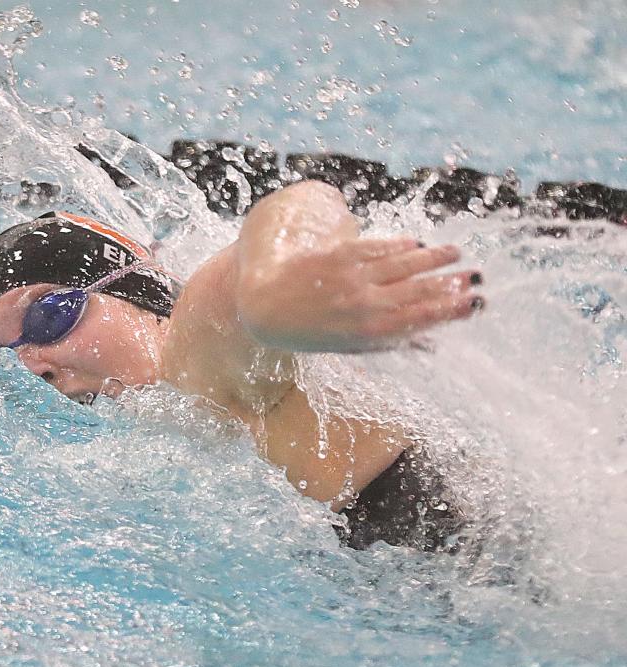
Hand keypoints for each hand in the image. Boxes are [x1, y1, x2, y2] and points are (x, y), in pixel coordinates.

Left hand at [237, 236, 482, 352]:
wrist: (268, 308)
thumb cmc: (314, 332)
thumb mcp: (353, 346)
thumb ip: (392, 342)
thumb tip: (432, 346)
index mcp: (371, 331)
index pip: (423, 316)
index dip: (452, 308)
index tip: (476, 301)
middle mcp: (366, 304)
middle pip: (420, 288)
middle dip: (452, 282)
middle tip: (475, 276)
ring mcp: (353, 277)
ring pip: (404, 263)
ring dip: (434, 258)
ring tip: (455, 253)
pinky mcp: (339, 255)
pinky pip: (378, 247)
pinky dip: (400, 245)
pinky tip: (418, 243)